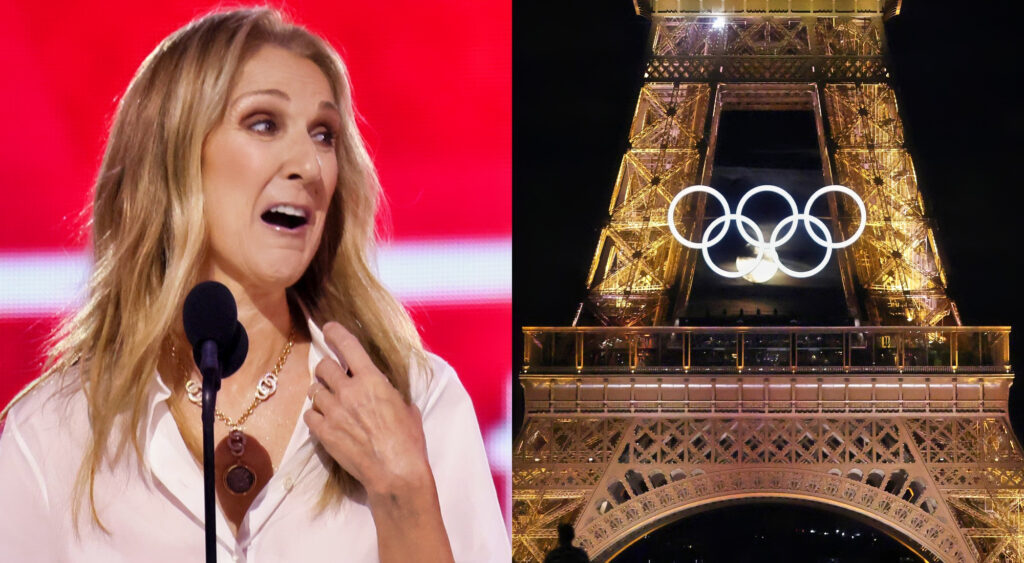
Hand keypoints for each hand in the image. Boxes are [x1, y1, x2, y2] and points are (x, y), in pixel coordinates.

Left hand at [303, 322, 432, 496]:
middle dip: (326, 369)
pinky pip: (309, 415)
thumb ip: (388, 391)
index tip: (329, 328)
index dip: (335, 333)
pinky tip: (325, 421)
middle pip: (323, 366)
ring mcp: (334, 412)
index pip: (348, 346)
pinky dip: (315, 415)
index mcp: (372, 380)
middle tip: (332, 377)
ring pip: (315, 391)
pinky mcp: (324, 432)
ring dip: (321, 393)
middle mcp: (350, 391)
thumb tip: (383, 386)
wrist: (395, 472)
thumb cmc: (408, 440)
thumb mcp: (406, 407)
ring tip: (330, 402)